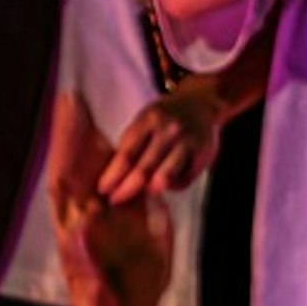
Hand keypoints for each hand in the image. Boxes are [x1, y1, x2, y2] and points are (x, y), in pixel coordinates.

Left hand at [88, 75, 232, 214]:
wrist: (199, 105)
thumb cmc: (162, 118)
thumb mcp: (143, 121)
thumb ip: (131, 144)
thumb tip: (112, 178)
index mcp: (149, 119)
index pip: (127, 153)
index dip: (113, 174)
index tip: (102, 189)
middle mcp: (169, 130)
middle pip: (144, 168)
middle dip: (127, 188)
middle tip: (115, 200)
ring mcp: (188, 142)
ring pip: (166, 177)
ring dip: (149, 190)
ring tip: (139, 197)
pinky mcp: (204, 154)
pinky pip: (184, 180)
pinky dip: (171, 187)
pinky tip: (162, 187)